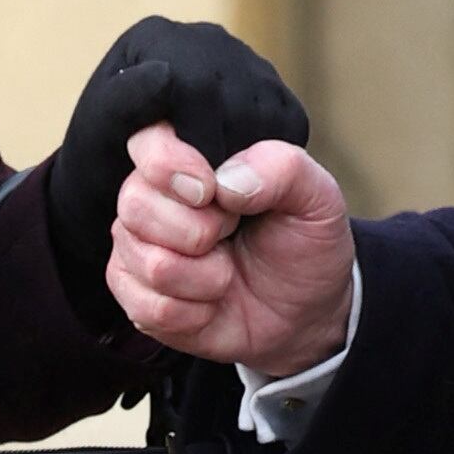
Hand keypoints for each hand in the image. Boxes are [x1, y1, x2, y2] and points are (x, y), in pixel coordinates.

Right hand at [46, 20, 310, 329]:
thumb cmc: (302, 243)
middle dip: (199, 231)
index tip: (208, 189)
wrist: (304, 311)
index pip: (146, 140)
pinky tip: (212, 303)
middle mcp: (151, 200)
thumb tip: (226, 182)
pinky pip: (151, 308)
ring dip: (206, 277)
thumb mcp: (317, 198)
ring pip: (151, 263)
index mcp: (189, 159)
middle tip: (232, 233)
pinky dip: (195, 313)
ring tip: (227, 272)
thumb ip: (282, 169)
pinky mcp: (136, 299)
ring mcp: (137, 251)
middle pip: (136, 204)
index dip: (167, 164)